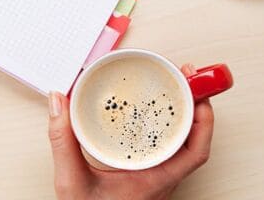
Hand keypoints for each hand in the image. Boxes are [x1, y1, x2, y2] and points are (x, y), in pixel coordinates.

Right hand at [48, 64, 213, 199]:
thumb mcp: (72, 182)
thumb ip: (63, 141)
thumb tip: (59, 104)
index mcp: (155, 181)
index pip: (194, 152)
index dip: (204, 121)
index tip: (200, 93)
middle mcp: (159, 180)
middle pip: (190, 141)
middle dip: (191, 107)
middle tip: (185, 80)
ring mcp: (152, 180)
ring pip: (177, 146)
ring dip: (178, 118)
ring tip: (172, 92)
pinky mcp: (141, 179)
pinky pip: (160, 150)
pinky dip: (159, 130)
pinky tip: (148, 118)